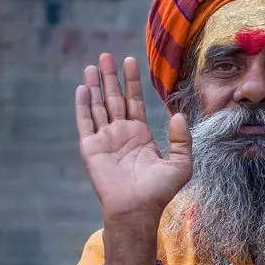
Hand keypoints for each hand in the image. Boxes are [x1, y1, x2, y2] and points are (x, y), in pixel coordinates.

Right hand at [75, 53, 191, 228]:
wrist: (137, 209)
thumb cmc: (159, 191)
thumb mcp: (181, 164)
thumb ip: (181, 140)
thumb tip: (178, 115)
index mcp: (140, 134)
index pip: (134, 101)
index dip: (132, 81)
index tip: (130, 61)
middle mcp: (120, 133)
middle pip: (113, 98)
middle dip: (110, 77)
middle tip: (106, 56)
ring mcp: (104, 139)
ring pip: (98, 106)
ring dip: (95, 86)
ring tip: (93, 66)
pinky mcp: (91, 147)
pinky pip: (85, 122)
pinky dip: (83, 105)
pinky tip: (83, 88)